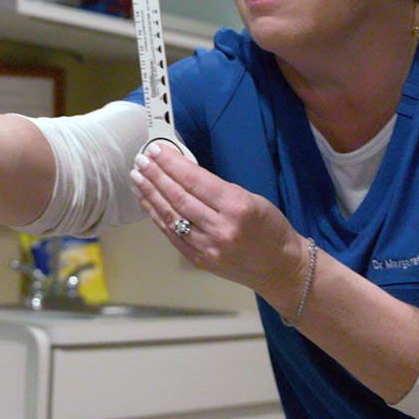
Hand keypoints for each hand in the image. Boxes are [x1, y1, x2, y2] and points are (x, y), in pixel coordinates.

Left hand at [129, 143, 305, 300]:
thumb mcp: (252, 198)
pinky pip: (171, 234)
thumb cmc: (270, 228)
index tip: (156, 150)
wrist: (281, 268)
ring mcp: (207, 247)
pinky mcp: (199, 260)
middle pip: (179, 197)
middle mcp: (220, 228)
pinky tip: (146, 200)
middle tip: (141, 160)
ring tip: (137, 176)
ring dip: (150, 194)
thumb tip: (182, 171)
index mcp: (237, 207)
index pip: (195, 181)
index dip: (172, 164)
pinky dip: (156, 215)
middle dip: (156, 176)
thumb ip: (217, 188)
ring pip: (170, 216)